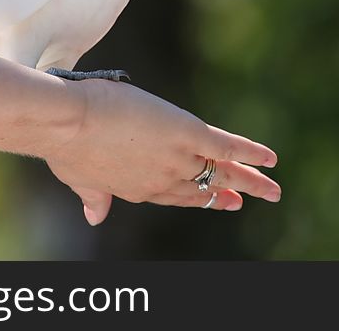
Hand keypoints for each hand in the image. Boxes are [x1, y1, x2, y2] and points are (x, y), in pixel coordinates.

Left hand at [43, 78, 280, 225]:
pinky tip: (269, 157)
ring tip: (274, 187)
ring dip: (251, 178)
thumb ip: (93, 196)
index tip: (221, 200)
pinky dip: (249, 151)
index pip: (179, 195)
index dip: (203, 198)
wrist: (67, 122)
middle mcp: (163, 179)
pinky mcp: (187, 133)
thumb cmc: (64, 146)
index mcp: (139, 188)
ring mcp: (177, 157)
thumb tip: (94, 216)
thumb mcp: (79, 178)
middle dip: (234, 193)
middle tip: (260, 196)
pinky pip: (227, 145)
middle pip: (207, 188)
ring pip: (222, 171)